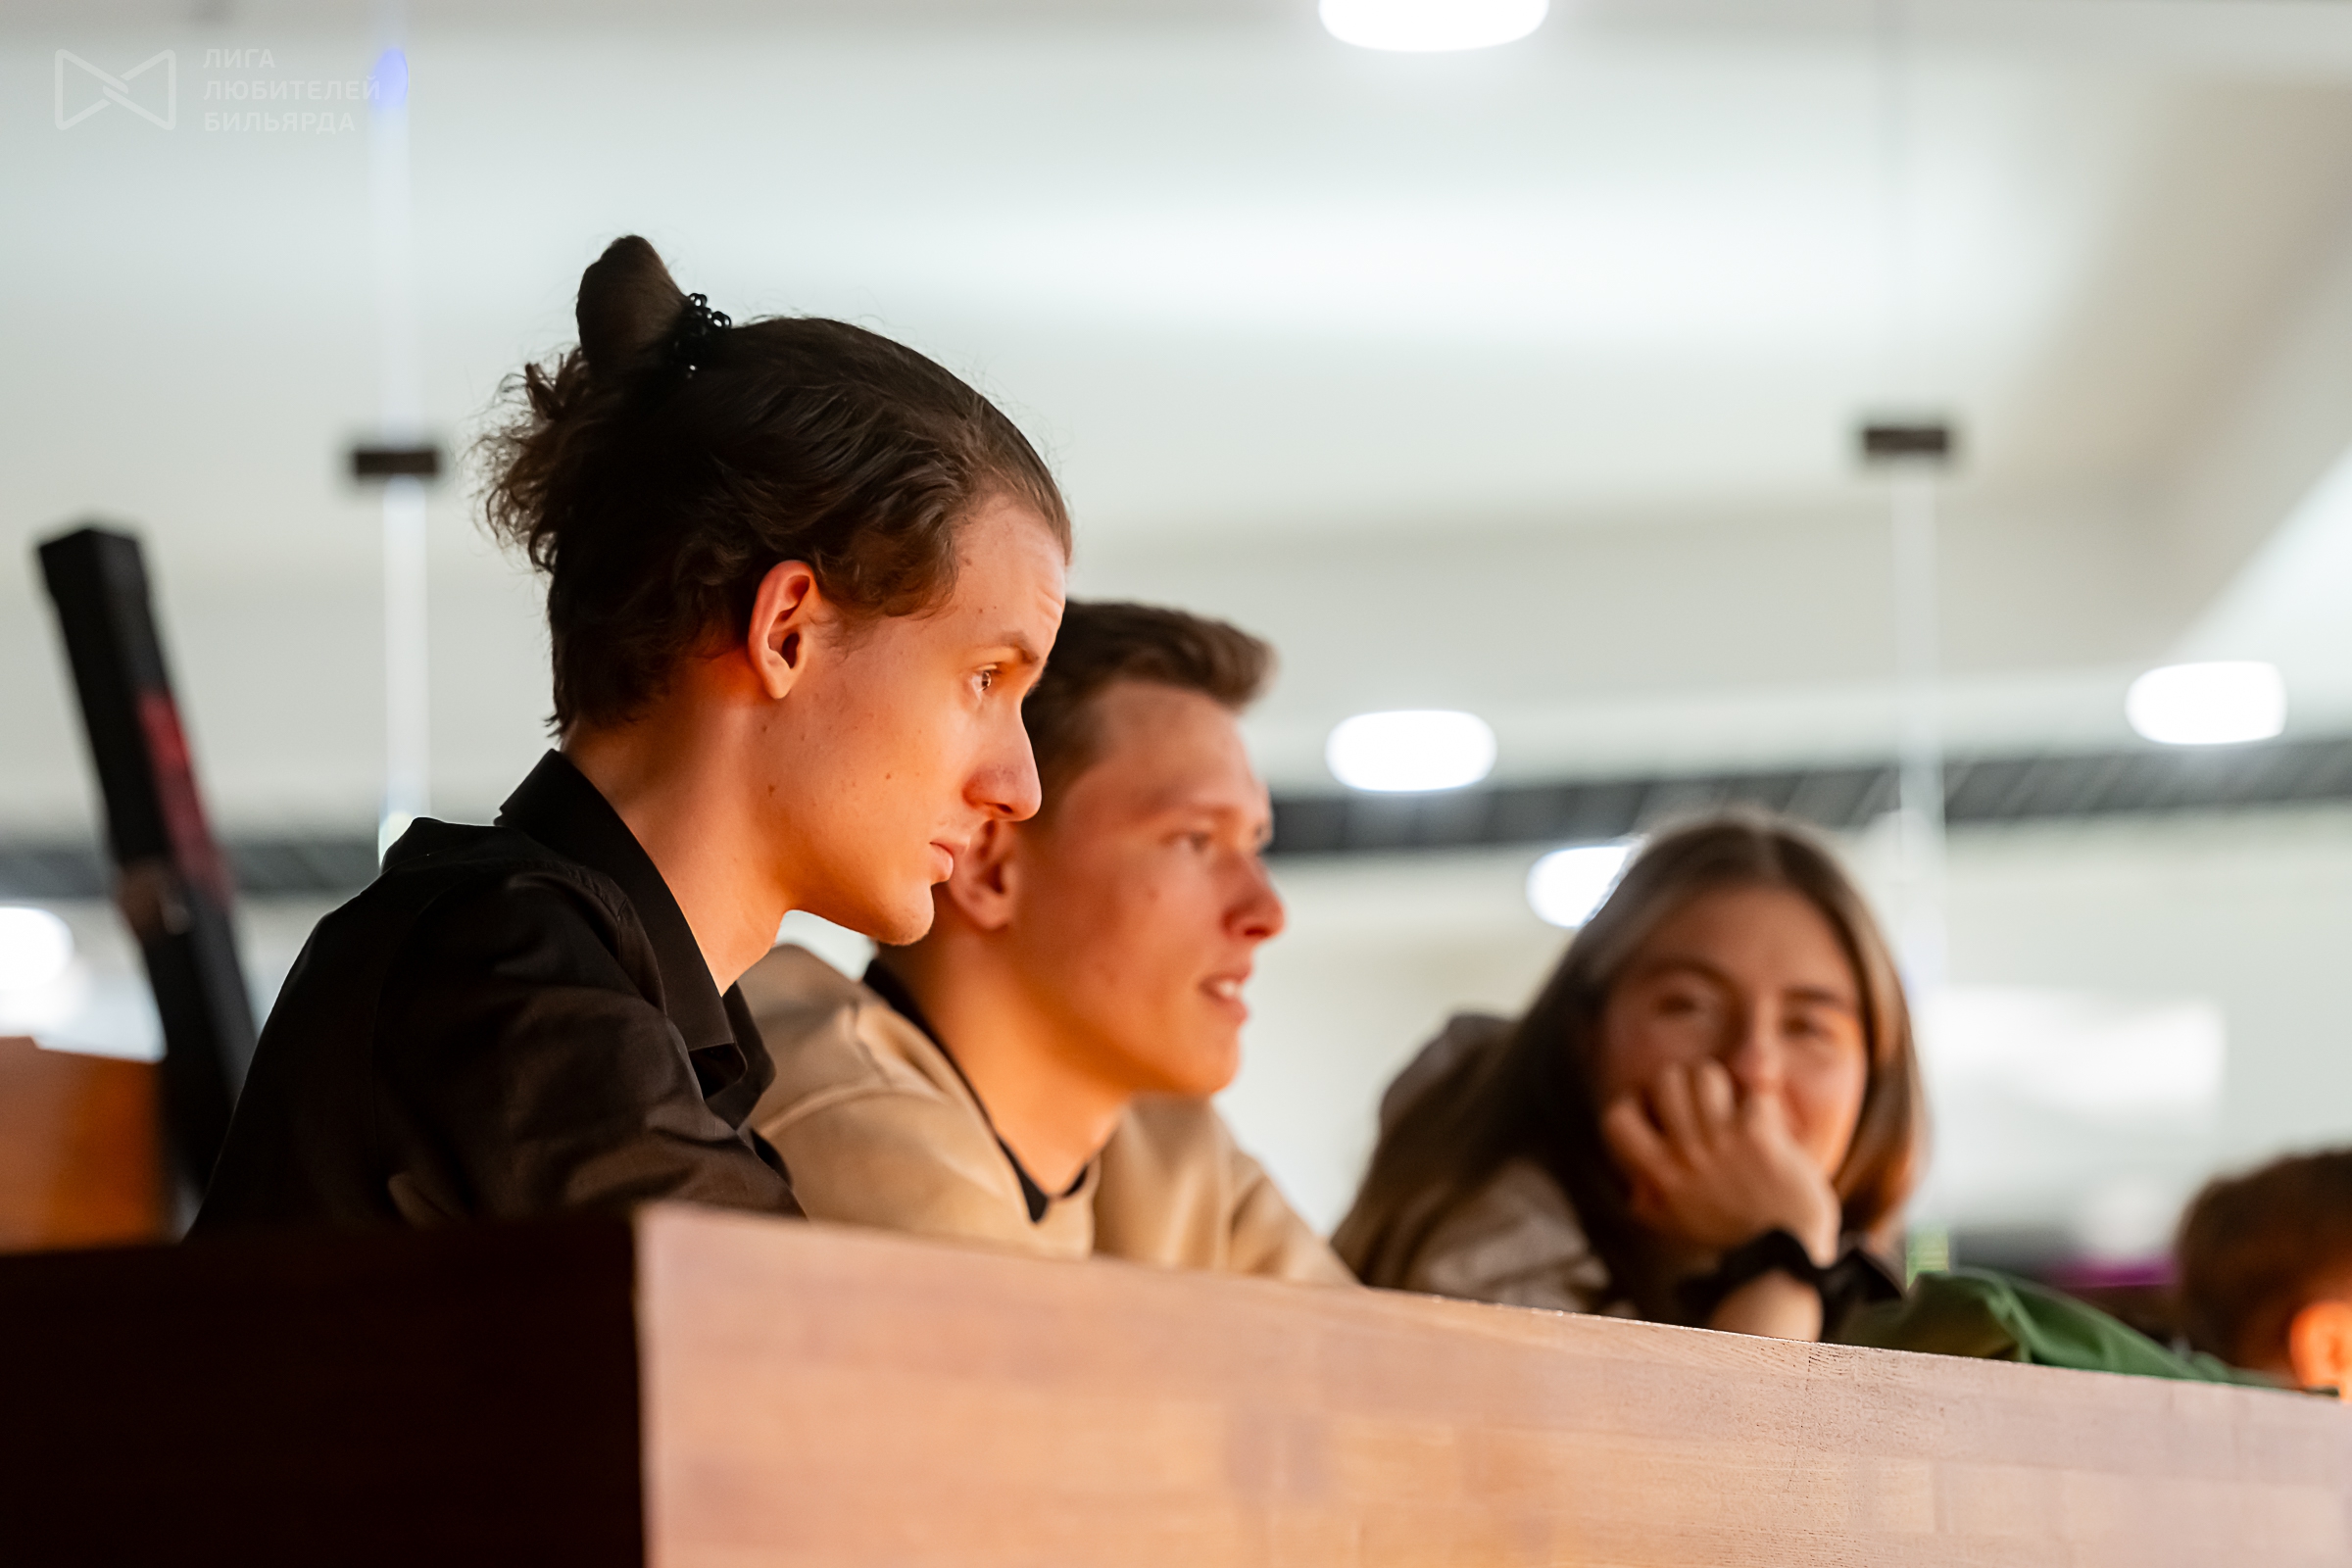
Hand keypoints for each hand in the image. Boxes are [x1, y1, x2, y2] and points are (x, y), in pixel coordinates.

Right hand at [1601, 1059, 1841, 1265]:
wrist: (1784, 1255)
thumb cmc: (1732, 1237)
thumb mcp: (1677, 1226)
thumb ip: (1649, 1205)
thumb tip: (1634, 1188)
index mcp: (1662, 1175)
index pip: (1618, 1118)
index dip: (1634, 1104)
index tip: (1655, 1112)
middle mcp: (1687, 1155)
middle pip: (1667, 1079)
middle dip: (1684, 1083)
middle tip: (1700, 1101)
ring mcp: (1723, 1143)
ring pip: (1706, 1073)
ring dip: (1721, 1083)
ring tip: (1731, 1101)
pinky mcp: (1760, 1137)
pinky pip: (1754, 1092)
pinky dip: (1762, 1100)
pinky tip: (1764, 1118)